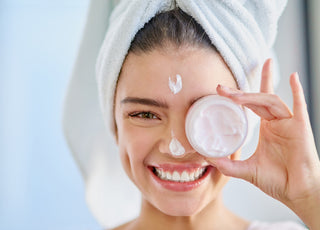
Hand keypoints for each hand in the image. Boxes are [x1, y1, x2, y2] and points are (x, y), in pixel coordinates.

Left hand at [207, 59, 319, 228]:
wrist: (297, 193)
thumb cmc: (277, 181)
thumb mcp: (246, 170)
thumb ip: (227, 164)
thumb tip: (206, 157)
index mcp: (267, 128)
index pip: (253, 104)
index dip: (238, 95)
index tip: (221, 90)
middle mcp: (277, 122)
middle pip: (258, 99)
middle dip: (240, 93)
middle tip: (221, 89)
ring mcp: (289, 124)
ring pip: (271, 101)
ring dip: (253, 97)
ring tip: (234, 97)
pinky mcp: (301, 128)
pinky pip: (300, 106)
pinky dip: (297, 91)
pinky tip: (292, 77)